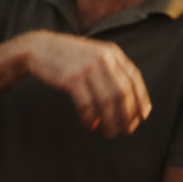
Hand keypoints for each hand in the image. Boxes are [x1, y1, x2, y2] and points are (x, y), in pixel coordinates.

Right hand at [25, 31, 151, 138]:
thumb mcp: (95, 55)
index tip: (142, 117)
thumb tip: (125, 101)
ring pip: (106, 100)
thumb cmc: (69, 56)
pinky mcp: (71, 79)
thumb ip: (111, 70)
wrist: (40, 48)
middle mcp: (103, 59)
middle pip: (122, 92)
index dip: (141, 99)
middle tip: (127, 130)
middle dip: (127, 114)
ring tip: (110, 133)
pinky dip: (90, 118)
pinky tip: (91, 125)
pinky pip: (86, 104)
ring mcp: (87, 68)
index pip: (134, 78)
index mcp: (112, 53)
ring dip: (110, 120)